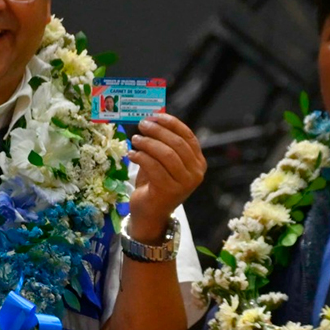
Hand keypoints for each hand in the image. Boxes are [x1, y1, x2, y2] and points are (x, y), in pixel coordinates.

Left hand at [127, 113, 205, 243]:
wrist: (150, 213)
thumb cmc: (156, 183)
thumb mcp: (162, 160)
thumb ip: (163, 141)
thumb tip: (155, 115)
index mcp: (198, 162)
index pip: (188, 136)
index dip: (171, 123)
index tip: (155, 115)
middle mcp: (196, 173)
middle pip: (177, 143)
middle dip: (158, 131)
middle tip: (142, 125)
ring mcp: (185, 183)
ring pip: (166, 154)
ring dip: (148, 143)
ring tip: (135, 139)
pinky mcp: (169, 191)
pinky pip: (154, 166)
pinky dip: (141, 157)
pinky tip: (132, 154)